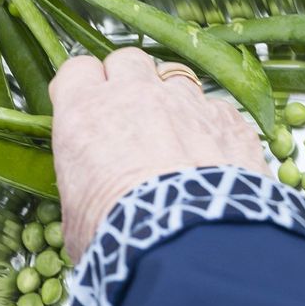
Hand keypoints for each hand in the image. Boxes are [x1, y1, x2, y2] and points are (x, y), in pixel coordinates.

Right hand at [49, 47, 267, 259]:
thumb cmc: (119, 234)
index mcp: (85, 113)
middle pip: (126, 60)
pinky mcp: (228, 120)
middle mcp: (135, 95)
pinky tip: (210, 157)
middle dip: (126, 81)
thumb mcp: (77, 218)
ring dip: (170, 98)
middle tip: (127, 115)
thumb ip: (83, 191)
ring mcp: (186, 102)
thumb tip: (87, 207)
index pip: (76, 70)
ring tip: (172, 135)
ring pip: (174, 76)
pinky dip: (211, 126)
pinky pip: (216, 109)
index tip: (83, 107)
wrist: (185, 245)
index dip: (81, 88)